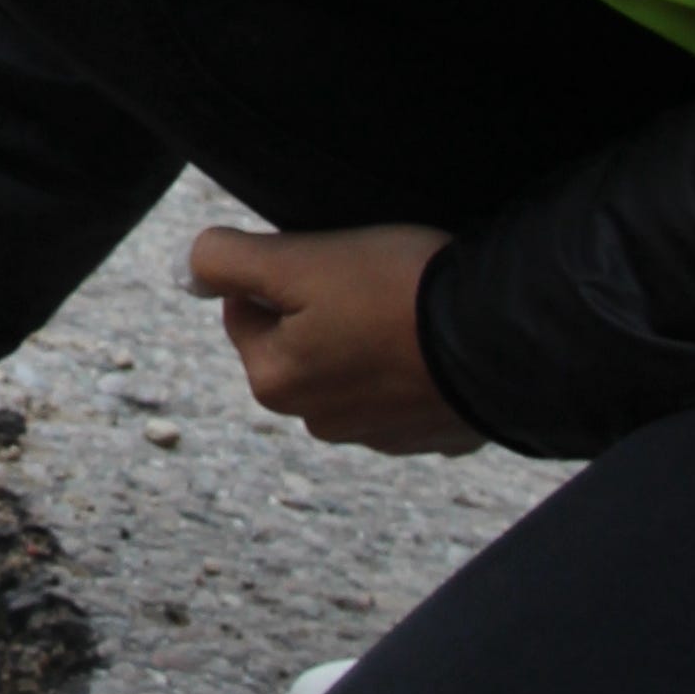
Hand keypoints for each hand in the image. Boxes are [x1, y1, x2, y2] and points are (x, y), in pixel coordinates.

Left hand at [186, 222, 483, 454]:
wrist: (504, 339)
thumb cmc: (397, 291)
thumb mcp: (300, 259)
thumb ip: (226, 260)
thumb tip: (190, 269)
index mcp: (275, 382)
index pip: (246, 306)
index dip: (282, 268)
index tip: (328, 258)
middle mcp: (318, 422)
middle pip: (299, 339)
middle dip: (324, 306)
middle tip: (371, 277)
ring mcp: (379, 435)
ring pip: (353, 363)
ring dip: (370, 334)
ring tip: (410, 305)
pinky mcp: (433, 434)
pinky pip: (408, 386)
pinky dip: (415, 361)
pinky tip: (439, 336)